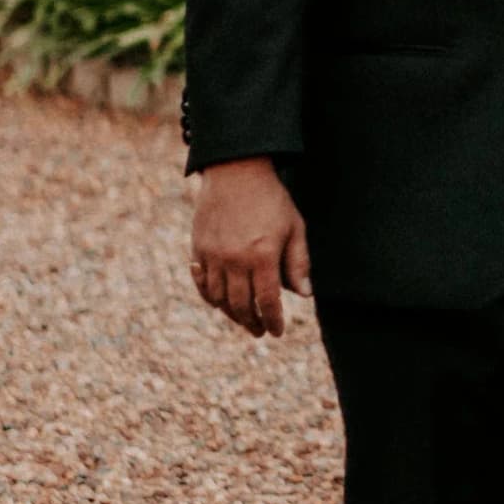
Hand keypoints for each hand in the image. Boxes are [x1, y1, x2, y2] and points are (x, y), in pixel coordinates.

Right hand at [190, 156, 311, 336]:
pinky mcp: (198, 248)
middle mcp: (235, 260)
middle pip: (241, 305)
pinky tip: (219, 302)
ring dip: (231, 314)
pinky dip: (209, 297)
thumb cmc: (271, 199)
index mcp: (262, 256)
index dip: (273, 320)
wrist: (236, 171)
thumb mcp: (294, 227)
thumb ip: (298, 262)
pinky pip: (202, 282)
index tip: (277, 332)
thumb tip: (304, 295)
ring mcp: (213, 255)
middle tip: (260, 331)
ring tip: (243, 320)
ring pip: (218, 298)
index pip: (268, 301)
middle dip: (252, 323)